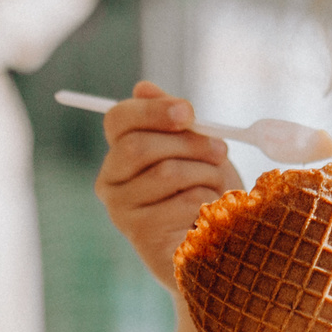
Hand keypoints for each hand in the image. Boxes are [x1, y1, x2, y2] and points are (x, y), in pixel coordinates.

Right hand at [96, 80, 240, 288]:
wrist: (221, 244)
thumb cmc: (206, 189)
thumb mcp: (194, 148)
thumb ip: (171, 119)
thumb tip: (143, 87)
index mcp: (119, 154)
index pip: (117, 119)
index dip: (153, 110)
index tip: (189, 112)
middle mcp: (110, 184)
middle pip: (138, 146)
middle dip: (189, 142)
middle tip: (220, 149)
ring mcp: (123, 214)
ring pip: (167, 173)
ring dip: (206, 175)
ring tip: (218, 187)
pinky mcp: (144, 239)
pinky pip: (183, 204)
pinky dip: (210, 203)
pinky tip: (210, 215)